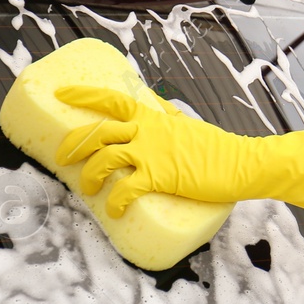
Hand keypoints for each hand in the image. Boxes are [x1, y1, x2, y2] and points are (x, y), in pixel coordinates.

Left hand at [54, 86, 303, 217]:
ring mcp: (152, 153)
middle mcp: (147, 132)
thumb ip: (167, 116)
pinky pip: (125, 190)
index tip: (61, 93)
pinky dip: (114, 202)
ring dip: (89, 176)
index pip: (112, 99)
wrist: (242, 164)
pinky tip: (112, 211)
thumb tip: (154, 105)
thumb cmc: (218, 147)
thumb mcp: (187, 124)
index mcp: (153, 118)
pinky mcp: (160, 176)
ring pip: (104, 159)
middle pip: (98, 131)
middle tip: (61, 157)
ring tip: (85, 188)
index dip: (84, 94)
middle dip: (73, 144)